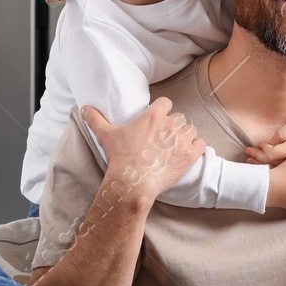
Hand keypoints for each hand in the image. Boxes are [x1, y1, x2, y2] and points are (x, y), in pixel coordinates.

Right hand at [83, 98, 205, 202]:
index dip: (162, 111)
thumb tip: (84, 108)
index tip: (158, 120)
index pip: (166, 103)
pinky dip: (196, 147)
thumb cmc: (120, 158)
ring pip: (190, 130)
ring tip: (176, 146)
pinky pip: (201, 144)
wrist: (132, 182)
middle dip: (173, 126)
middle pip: (179, 118)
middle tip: (164, 138)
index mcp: (153, 116)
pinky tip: (188, 152)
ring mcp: (182, 140)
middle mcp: (170, 124)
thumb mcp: (106, 135)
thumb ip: (96, 119)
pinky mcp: (190, 155)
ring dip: (185, 136)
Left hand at [244, 107, 285, 164]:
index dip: (262, 150)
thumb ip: (283, 134)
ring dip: (264, 163)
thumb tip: (270, 142)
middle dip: (258, 158)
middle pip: (274, 162)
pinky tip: (266, 163)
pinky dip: (274, 165)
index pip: (273, 154)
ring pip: (279, 166)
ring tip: (251, 160)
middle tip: (247, 154)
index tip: (256, 144)